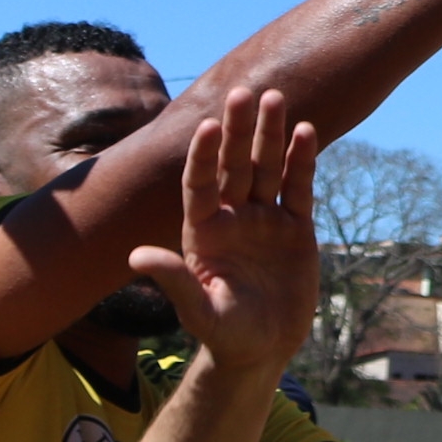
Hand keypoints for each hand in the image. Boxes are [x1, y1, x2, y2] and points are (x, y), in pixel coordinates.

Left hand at [129, 88, 324, 376]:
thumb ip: (174, 282)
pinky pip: (297, 189)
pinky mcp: (295, 228)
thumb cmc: (224, 334)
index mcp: (202, 232)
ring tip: (276, 98)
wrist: (263, 349)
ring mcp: (264, 220)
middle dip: (239, 130)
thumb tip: (136, 256)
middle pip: (234, 166)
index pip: (200, 185)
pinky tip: (305, 131)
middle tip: (243, 93)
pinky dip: (301, 161)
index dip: (203, 157)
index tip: (207, 126)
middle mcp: (232, 218)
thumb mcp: (198, 312)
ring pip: (267, 168)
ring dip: (271, 134)